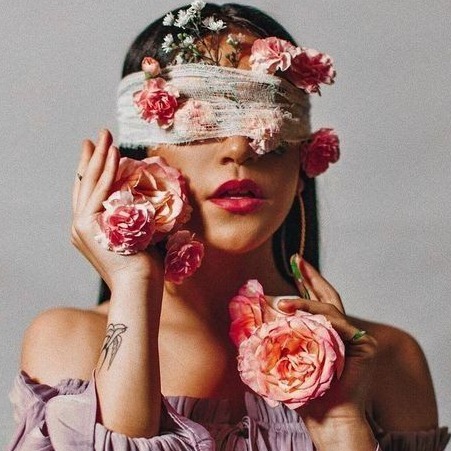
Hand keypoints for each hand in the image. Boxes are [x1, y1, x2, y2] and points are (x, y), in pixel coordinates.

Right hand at [71, 129, 163, 290]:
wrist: (139, 287)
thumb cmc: (145, 267)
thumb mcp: (140, 235)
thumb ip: (137, 216)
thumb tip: (151, 197)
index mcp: (91, 229)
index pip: (91, 192)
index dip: (95, 169)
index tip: (102, 150)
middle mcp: (81, 226)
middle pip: (85, 183)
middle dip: (92, 157)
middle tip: (98, 135)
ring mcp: (81, 226)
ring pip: (91, 183)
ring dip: (99, 157)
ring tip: (105, 136)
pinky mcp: (87, 225)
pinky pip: (100, 191)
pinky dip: (107, 171)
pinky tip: (113, 154)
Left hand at [269, 259, 376, 421]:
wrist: (326, 417)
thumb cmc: (305, 391)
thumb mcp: (286, 355)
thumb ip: (278, 332)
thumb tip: (257, 310)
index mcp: (326, 332)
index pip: (316, 301)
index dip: (306, 282)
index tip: (295, 263)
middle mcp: (343, 330)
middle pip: (327, 296)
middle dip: (311, 276)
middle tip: (296, 259)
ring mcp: (356, 336)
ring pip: (329, 309)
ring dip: (304, 302)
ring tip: (281, 303)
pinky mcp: (365, 344)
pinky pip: (340, 325)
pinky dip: (320, 318)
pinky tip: (302, 318)